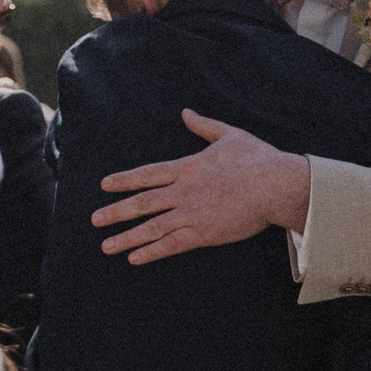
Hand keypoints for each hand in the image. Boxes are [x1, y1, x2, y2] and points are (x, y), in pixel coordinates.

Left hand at [92, 110, 309, 264]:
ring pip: (150, 226)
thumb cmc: (258, 159)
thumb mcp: (229, 135)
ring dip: (126, 237)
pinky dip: (151, 251)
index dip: (125, 180)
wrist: (276, 184)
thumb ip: (204, 125)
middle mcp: (183, 190)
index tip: (105, 185)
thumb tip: (187, 112)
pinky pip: (170, 244)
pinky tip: (134, 258)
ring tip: (105, 246)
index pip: (147, 174)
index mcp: (187, 167)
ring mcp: (191, 212)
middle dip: (116, 211)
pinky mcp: (203, 232)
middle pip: (142, 202)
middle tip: (94, 219)